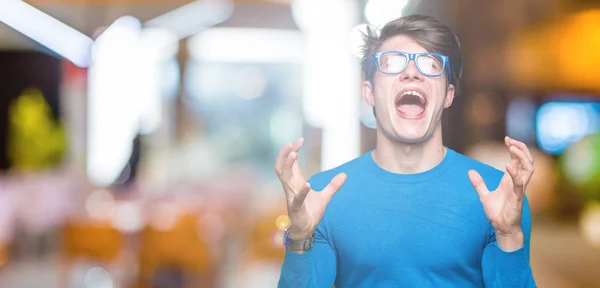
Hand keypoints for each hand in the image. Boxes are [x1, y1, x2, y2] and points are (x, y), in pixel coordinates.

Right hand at [274, 137, 346, 241]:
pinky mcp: (296, 208)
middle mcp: (291, 187)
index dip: (292, 151)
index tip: (299, 140)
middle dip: (285, 154)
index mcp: (296, 182)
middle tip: (292, 143)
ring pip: (284, 178)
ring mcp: (292, 197)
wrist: (306, 230)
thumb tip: (345, 175)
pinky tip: (308, 184)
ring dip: (288, 165)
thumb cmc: (311, 212)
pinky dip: (302, 191)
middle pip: (282, 166)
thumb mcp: (325, 197)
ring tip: (293, 154)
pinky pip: (297, 199)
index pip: (290, 163)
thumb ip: (333, 186)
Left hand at [468, 136, 534, 250]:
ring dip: (522, 157)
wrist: (501, 228)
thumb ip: (478, 183)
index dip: (514, 148)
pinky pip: (520, 184)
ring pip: (529, 169)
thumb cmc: (497, 213)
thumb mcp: (484, 195)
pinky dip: (515, 174)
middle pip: (526, 161)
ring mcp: (519, 190)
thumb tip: (470, 171)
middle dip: (521, 149)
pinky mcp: (518, 198)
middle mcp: (517, 182)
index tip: (507, 139)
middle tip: (511, 140)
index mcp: (510, 180)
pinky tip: (508, 166)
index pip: (517, 160)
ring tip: (513, 148)